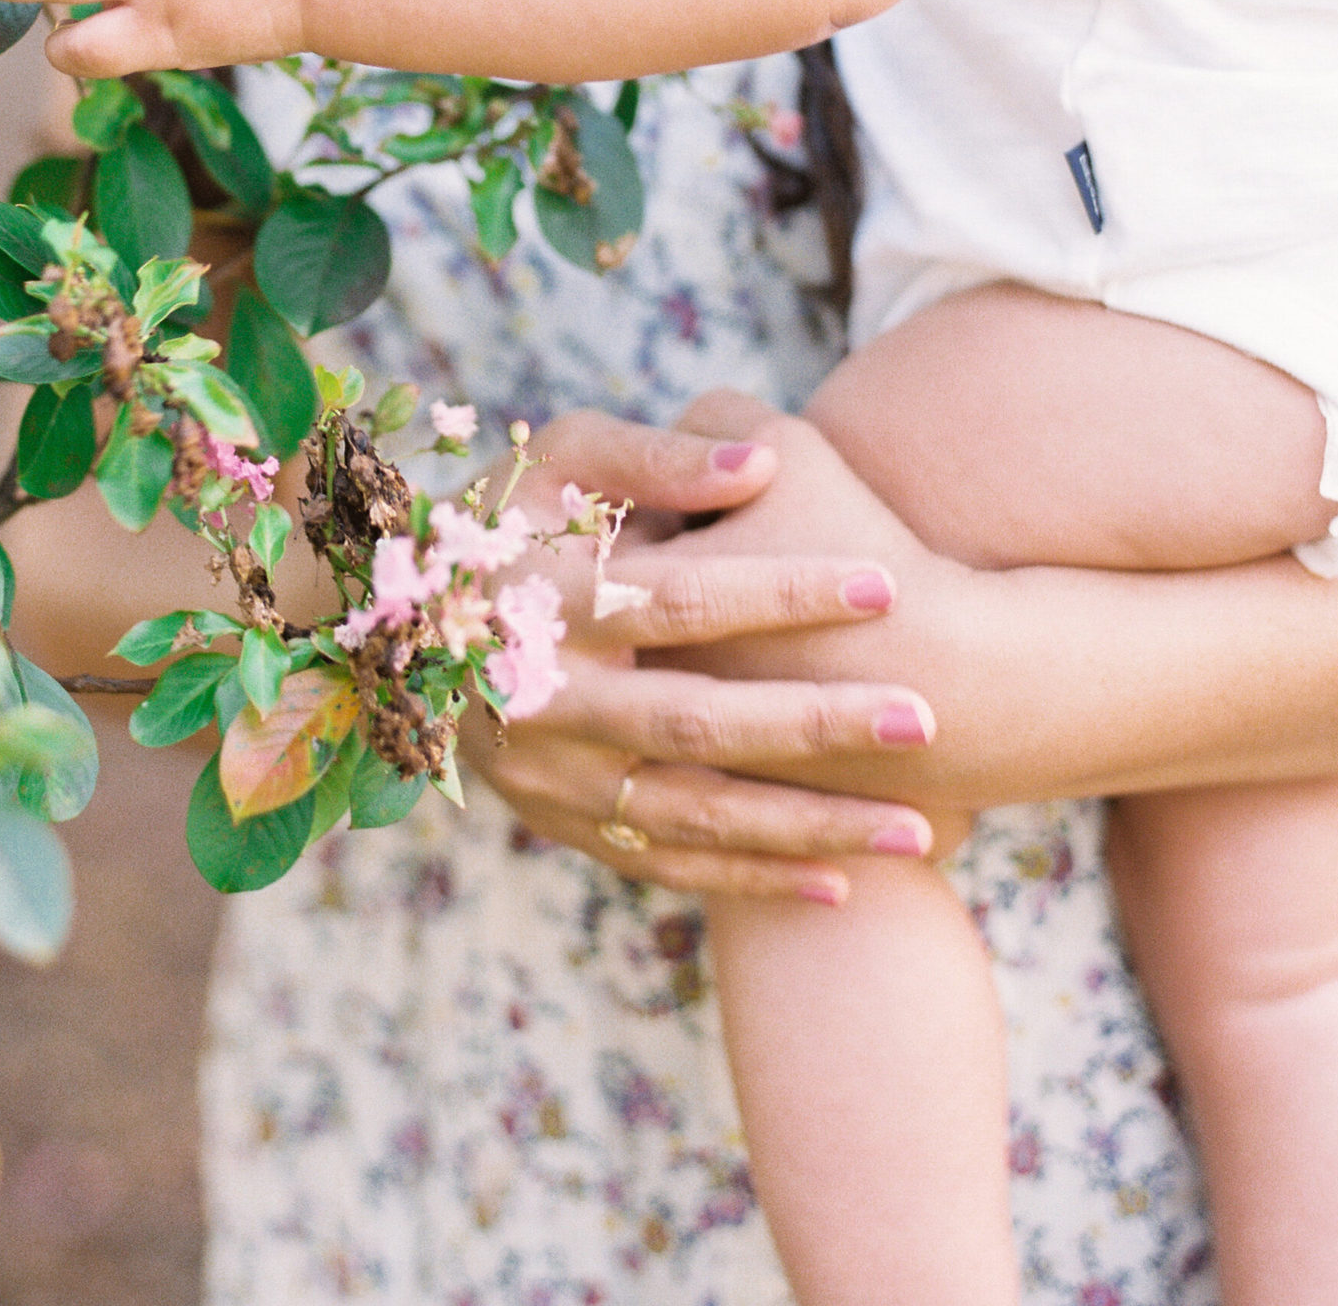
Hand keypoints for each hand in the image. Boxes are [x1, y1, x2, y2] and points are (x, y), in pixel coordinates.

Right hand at [459, 409, 939, 900]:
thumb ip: (654, 456)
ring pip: (690, 814)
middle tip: (923, 718)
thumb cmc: (518, 515)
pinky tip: (844, 881)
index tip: (885, 582)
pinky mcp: (564, 825)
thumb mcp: (562, 459)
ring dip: (806, 826)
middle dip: (815, 723)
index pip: (674, 598)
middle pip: (692, 721)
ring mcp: (550, 778)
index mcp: (541, 599)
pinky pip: (667, 864)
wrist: (414, 619)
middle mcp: (540, 700)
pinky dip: (753, 879)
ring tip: (920, 829)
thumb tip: (761, 463)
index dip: (778, 590)